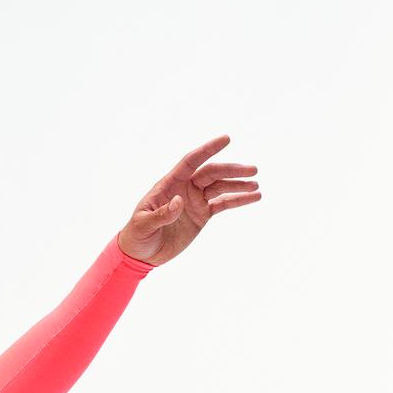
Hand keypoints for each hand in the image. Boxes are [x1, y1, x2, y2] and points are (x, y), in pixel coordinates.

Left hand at [114, 135, 262, 267]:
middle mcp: (185, 188)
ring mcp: (195, 201)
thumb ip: (160, 214)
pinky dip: (238, 200)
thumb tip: (179, 201)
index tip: (226, 139)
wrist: (141, 253)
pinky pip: (223, 204)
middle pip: (211, 174)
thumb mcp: (143, 224)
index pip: (190, 162)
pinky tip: (254, 196)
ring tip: (256, 185)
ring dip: (239, 185)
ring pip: (220, 187)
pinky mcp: (202, 215)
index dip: (207, 149)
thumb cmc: (137, 235)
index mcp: (169, 184)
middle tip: (253, 170)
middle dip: (232, 170)